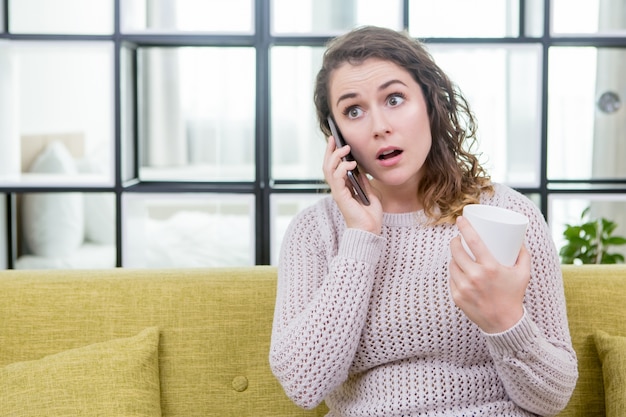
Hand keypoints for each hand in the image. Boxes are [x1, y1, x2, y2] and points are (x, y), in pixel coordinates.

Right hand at [323, 136, 382, 234]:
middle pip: (327, 166)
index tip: (336, 140)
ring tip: (345, 148)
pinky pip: (336, 178)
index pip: (333, 167)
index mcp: (343, 187)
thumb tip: (360, 168)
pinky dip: (342, 168)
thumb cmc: (369, 215)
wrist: (370, 229)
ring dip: (336, 156)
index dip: (333, 153)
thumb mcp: (369, 192)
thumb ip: (362, 181)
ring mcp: (338, 192)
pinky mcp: (340, 196)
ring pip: (329, 170)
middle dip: (330, 151)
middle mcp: (338, 189)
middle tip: (333, 138)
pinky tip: (351, 163)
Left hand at [449, 216, 530, 332]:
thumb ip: (523, 254)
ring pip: (451, 264)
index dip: (465, 227)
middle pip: (456, 251)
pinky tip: (456, 269)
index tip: (460, 220)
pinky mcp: (456, 297)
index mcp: (490, 268)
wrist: (504, 324)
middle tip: (458, 239)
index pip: (473, 241)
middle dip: (455, 241)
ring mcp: (464, 287)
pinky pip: (451, 279)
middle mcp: (474, 276)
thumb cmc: (514, 296)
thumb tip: (519, 239)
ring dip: (453, 257)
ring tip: (458, 254)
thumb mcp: (524, 274)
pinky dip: (454, 272)